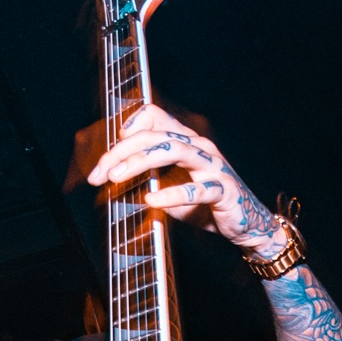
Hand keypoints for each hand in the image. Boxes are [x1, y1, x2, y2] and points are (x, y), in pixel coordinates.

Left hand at [85, 104, 288, 255]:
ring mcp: (212, 165)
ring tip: (116, 177)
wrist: (243, 225)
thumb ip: (145, 175)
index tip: (105, 156)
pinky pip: (197, 189)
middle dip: (122, 151)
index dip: (127, 128)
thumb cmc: (202, 204)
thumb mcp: (168, 185)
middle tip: (99, 173)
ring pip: (174, 149)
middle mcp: (199, 146)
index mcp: (185, 140)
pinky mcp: (224, 190)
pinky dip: (172, 194)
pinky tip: (152, 200)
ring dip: (140, 162)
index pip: (154, 115)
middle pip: (156, 133)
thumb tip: (109, 174)